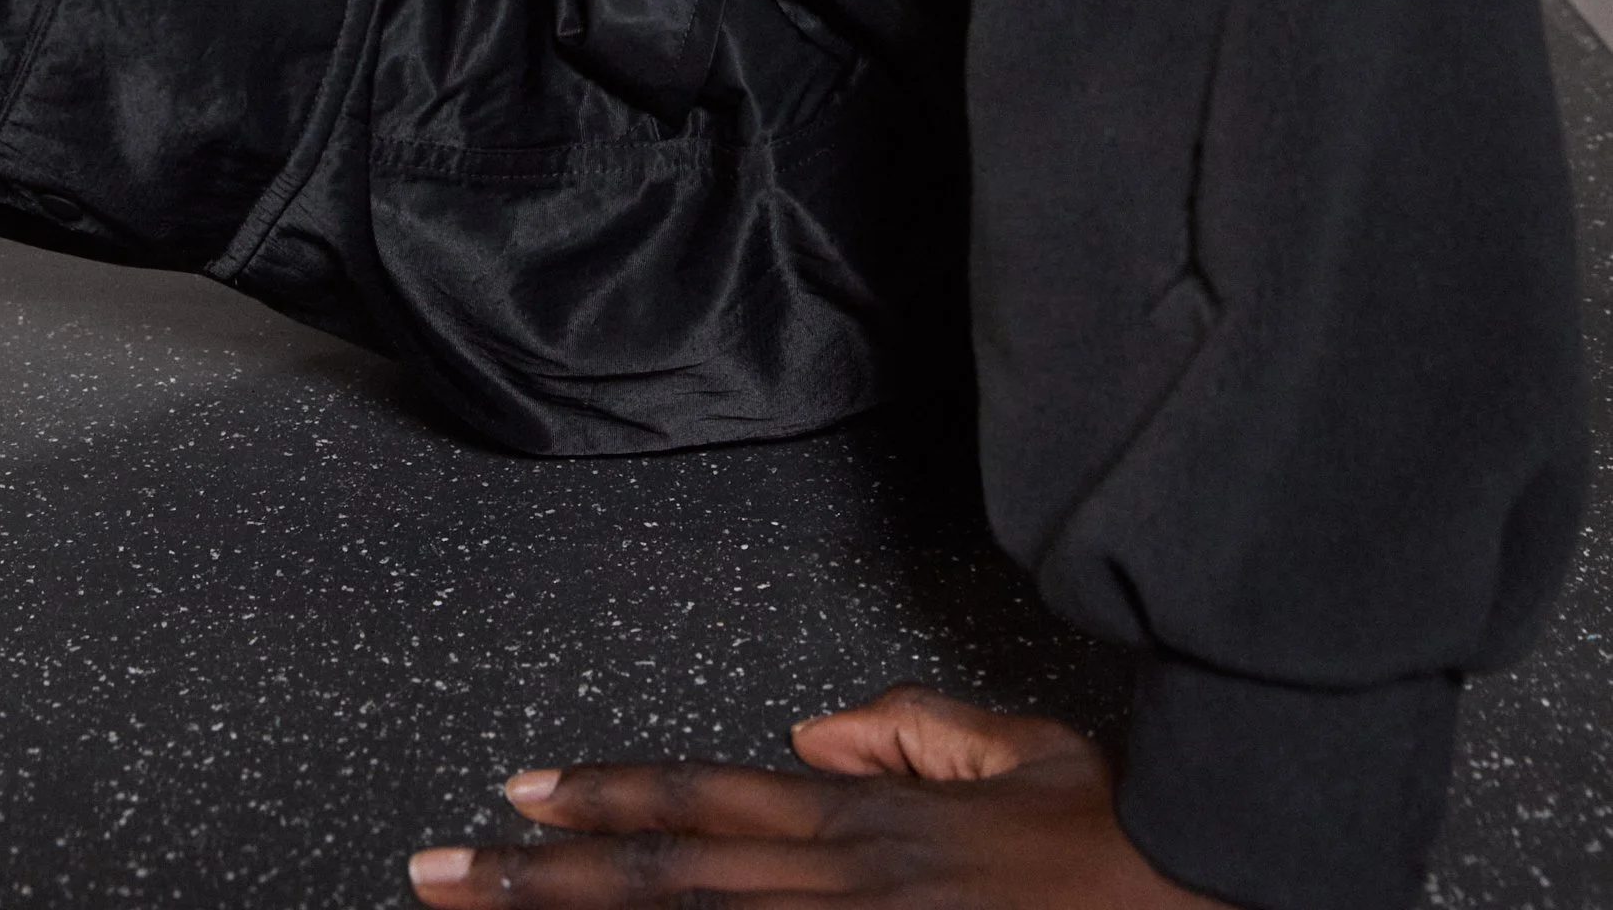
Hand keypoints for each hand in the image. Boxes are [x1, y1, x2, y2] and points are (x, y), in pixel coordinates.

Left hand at [409, 685, 1220, 904]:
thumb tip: (810, 733)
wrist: (1190, 892)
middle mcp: (842, 884)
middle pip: (661, 883)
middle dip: (533, 884)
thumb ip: (908, 728)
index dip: (599, 802)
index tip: (509, 800)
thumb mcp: (1013, 742)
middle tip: (430, 876)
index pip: (699, 805)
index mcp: (864, 819)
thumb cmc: (1110, 834)